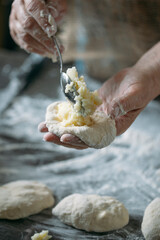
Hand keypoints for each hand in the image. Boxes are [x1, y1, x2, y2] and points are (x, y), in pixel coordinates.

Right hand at [9, 0, 65, 55]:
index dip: (43, 21)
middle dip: (43, 39)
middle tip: (55, 48)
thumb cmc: (51, 3)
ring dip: (40, 47)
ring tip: (52, 52)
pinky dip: (34, 50)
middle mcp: (18, 7)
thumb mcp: (56, 1)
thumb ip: (53, 7)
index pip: (33, 8)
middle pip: (28, 24)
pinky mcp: (14, 30)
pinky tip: (44, 52)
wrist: (44, 5)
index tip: (53, 32)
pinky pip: (22, 43)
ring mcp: (15, 19)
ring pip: (24, 36)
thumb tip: (50, 20)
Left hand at [38, 64, 159, 148]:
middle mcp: (102, 125)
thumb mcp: (134, 96)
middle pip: (79, 136)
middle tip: (46, 135)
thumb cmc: (141, 88)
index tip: (64, 137)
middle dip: (62, 136)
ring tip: (42, 126)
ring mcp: (96, 116)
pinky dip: (64, 113)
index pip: (93, 139)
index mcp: (113, 127)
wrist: (139, 78)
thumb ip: (122, 105)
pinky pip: (75, 112)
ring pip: (75, 125)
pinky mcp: (91, 106)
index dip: (78, 140)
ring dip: (59, 126)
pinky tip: (53, 113)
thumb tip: (108, 112)